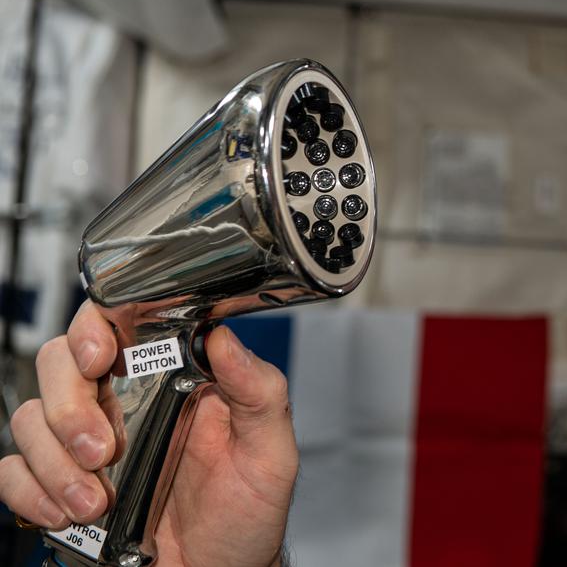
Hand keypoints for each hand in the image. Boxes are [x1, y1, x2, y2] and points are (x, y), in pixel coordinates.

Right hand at [0, 301, 296, 566]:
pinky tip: (66, 512)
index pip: (118, 324)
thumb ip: (259, 391)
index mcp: (173, 378)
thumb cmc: (246, 513)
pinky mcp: (60, 486)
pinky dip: (29, 490)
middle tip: (101, 449)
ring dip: (54, 461)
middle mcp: (125, 402)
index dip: (94, 327)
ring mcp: (87, 444)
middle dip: (70, 406)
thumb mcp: (270, 451)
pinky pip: (14, 472)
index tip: (98, 357)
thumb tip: (224, 337)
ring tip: (97, 500)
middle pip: (60, 364)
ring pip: (32, 418)